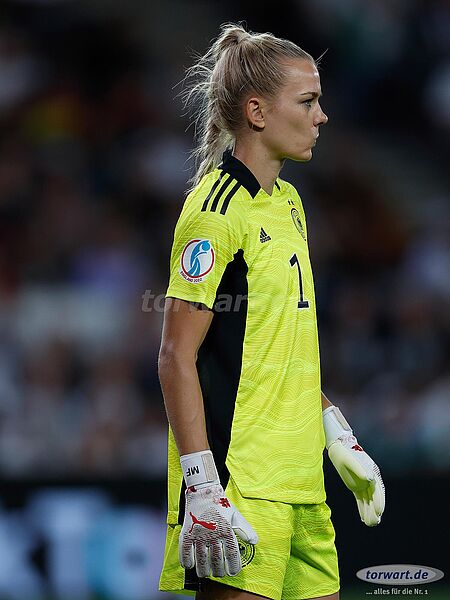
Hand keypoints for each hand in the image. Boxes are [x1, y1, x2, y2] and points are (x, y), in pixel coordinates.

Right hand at [179, 482, 257, 576]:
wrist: (203, 491)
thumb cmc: (220, 504)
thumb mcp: (235, 515)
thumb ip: (246, 529)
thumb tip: (254, 542)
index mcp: (226, 529)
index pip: (232, 555)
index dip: (233, 568)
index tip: (232, 573)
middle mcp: (213, 533)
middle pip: (216, 561)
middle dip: (219, 572)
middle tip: (219, 573)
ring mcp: (199, 534)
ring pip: (201, 561)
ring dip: (204, 571)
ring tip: (207, 572)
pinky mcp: (187, 533)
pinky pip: (185, 553)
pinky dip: (188, 562)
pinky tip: (191, 565)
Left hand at [323, 406, 384, 525]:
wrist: (339, 448)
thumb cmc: (345, 453)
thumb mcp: (350, 461)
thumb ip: (359, 470)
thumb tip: (370, 479)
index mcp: (372, 471)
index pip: (378, 489)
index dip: (379, 500)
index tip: (379, 511)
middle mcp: (370, 479)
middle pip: (375, 497)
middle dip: (375, 510)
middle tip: (375, 522)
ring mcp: (364, 483)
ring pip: (368, 500)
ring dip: (370, 512)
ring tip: (371, 524)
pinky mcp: (356, 486)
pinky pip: (361, 500)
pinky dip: (362, 509)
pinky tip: (363, 518)